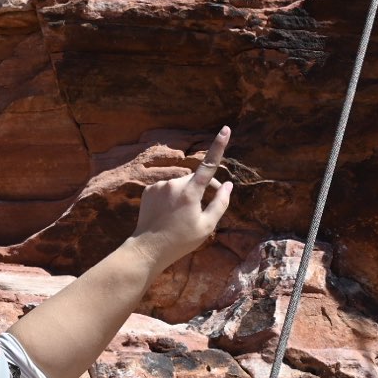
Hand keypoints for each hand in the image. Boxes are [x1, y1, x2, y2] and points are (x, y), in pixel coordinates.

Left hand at [127, 127, 233, 275]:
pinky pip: (167, 189)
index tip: (225, 129)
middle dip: (204, 189)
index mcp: (190, 192)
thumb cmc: (181, 240)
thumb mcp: (207, 226)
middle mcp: (174, 184)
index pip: (209, 165)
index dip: (219, 146)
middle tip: (207, 209)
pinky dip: (172, 197)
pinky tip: (169, 213)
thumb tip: (229, 185)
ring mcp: (159, 186)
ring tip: (183, 216)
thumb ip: (220, 203)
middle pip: (196, 180)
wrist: (148, 248)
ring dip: (187, 194)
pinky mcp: (149, 190)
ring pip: (181, 185)